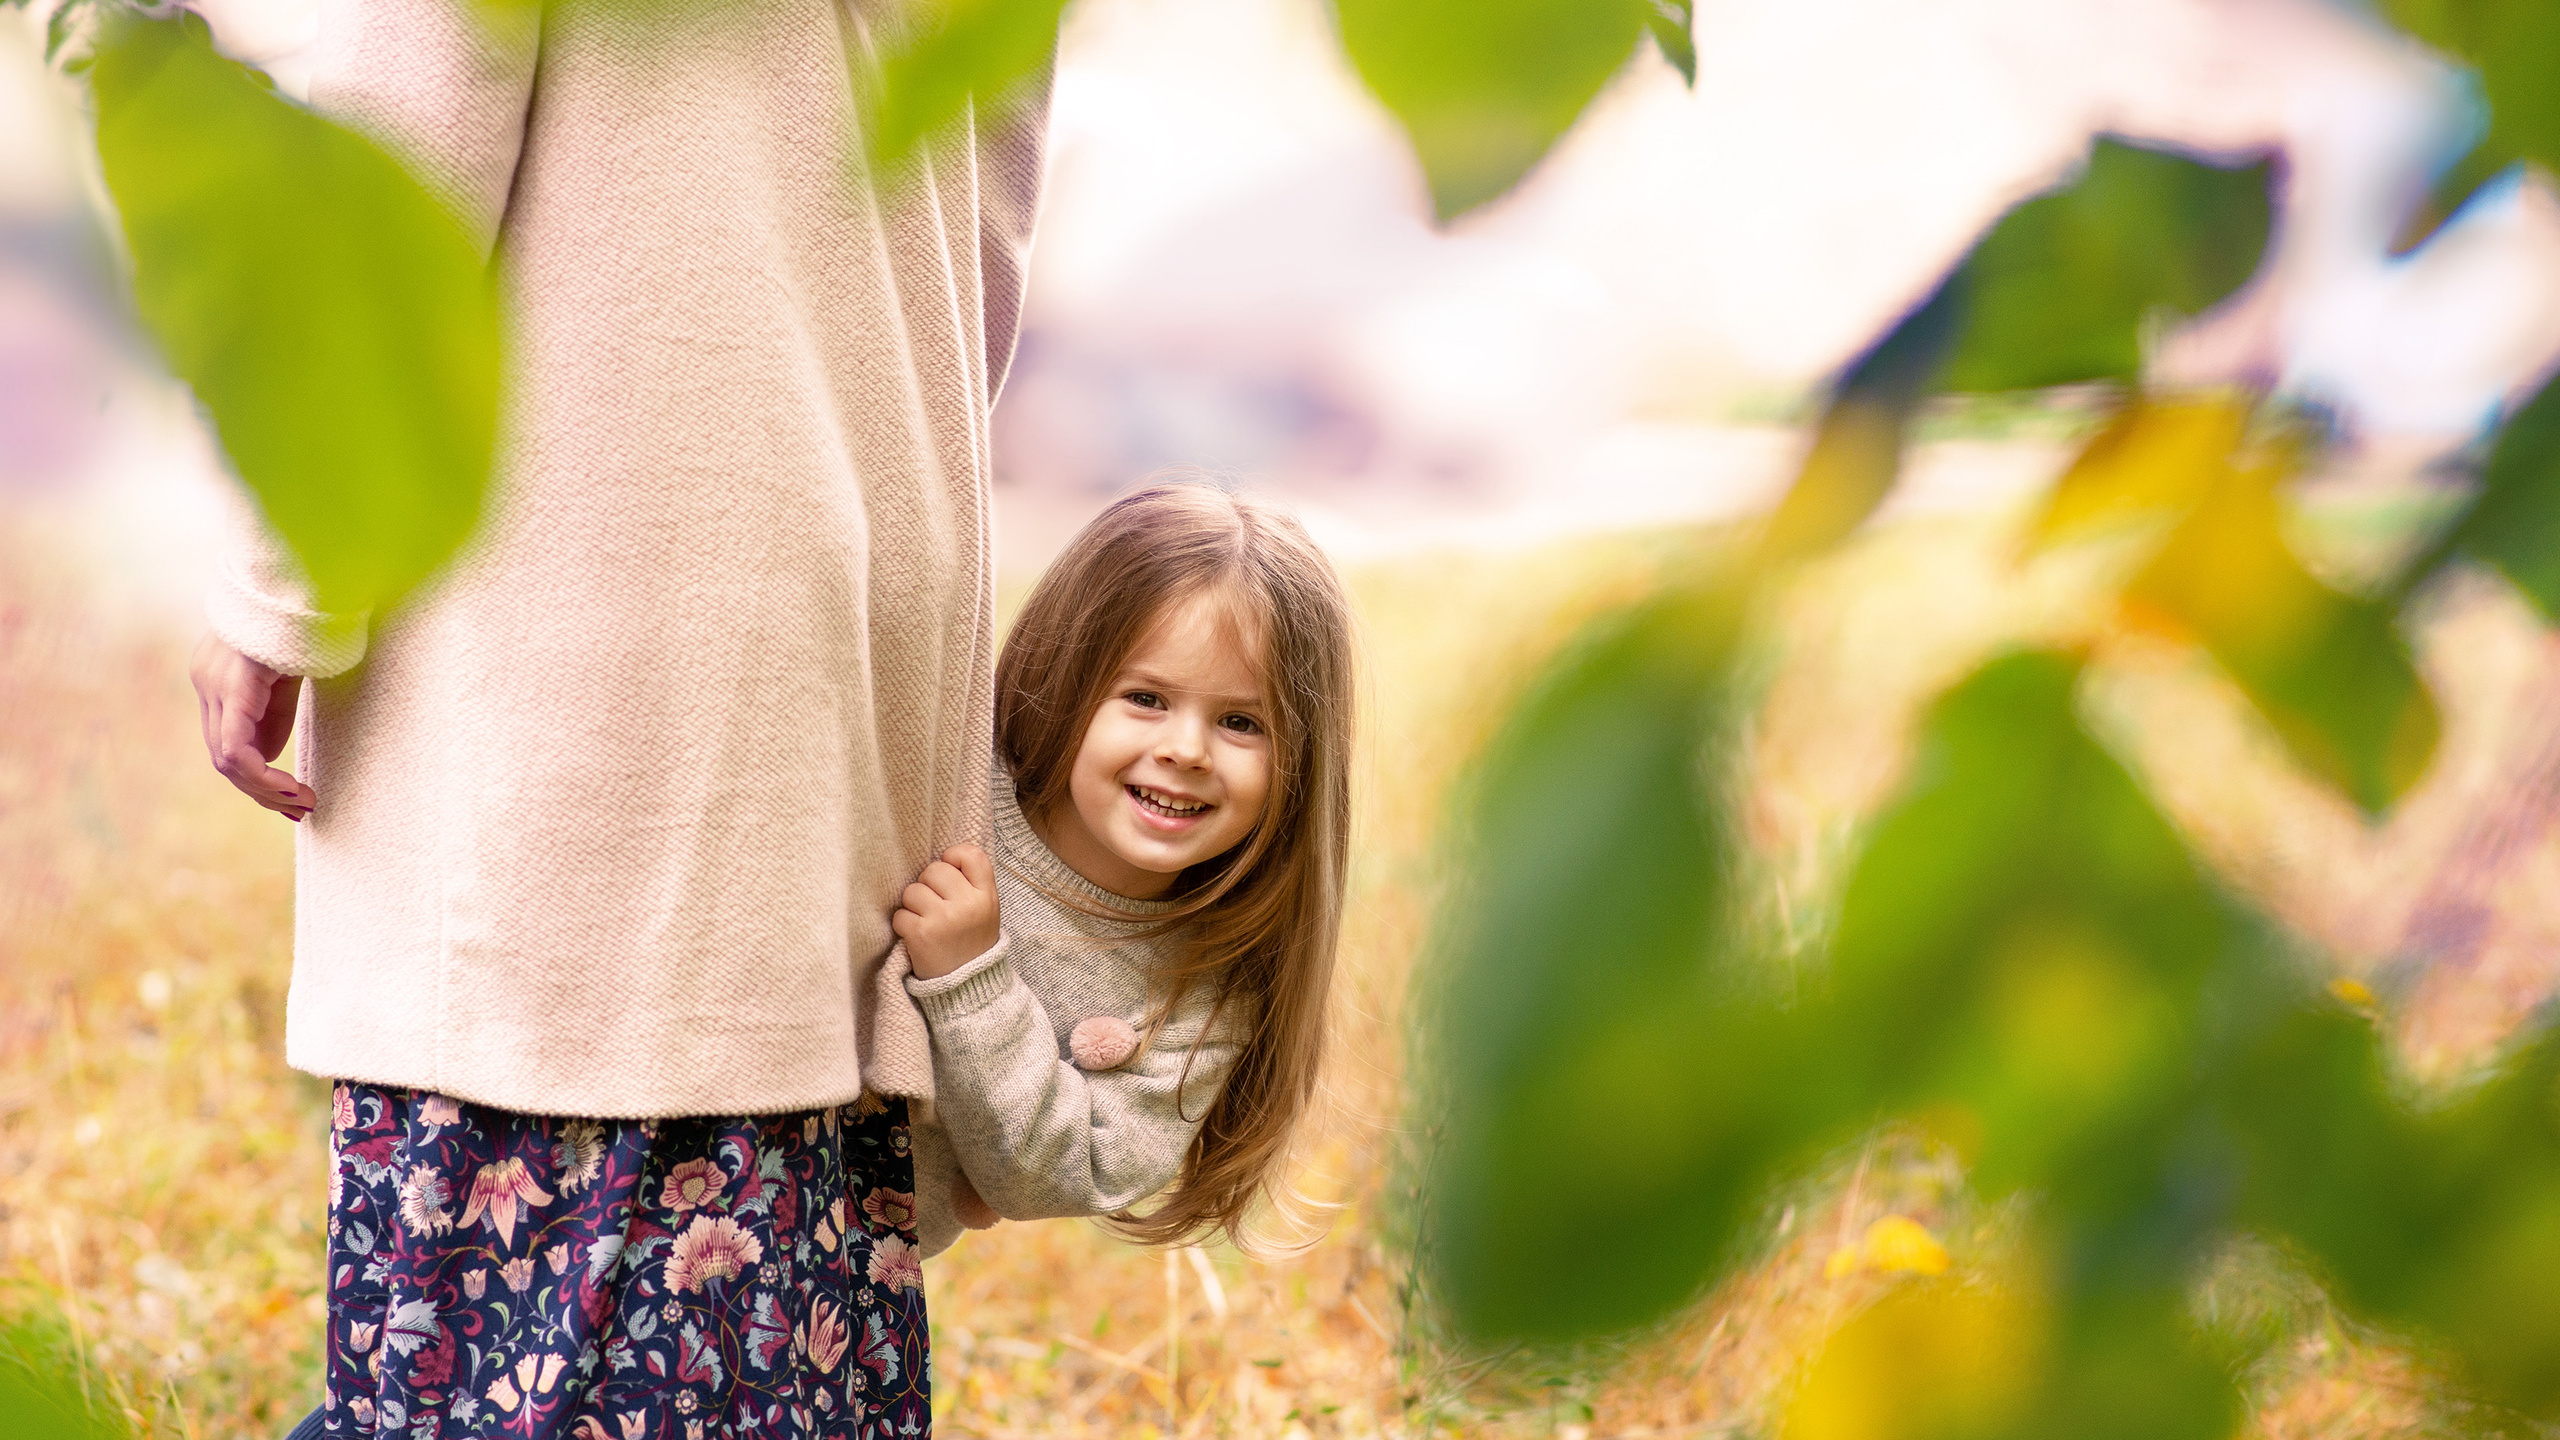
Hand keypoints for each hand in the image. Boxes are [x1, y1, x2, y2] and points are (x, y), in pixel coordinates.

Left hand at [190, 632, 314, 821]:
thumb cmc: (305, 618)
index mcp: (218, 677)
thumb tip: (263, 760)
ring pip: (226, 760)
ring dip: (265, 790)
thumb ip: (273, 714)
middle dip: (263, 792)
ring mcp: (214, 682)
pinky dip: (263, 777)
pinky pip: (236, 748)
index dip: (259, 780)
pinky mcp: (232, 684)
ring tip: (303, 803)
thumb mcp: (291, 673)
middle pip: (223, 758)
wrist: (306, 575)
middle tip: (302, 809)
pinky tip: (292, 789)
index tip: (296, 800)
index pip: (227, 743)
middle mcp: (207, 681)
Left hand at [893, 844, 999, 979]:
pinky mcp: (922, 934)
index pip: (971, 854)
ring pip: (912, 890)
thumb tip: (945, 856)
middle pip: (934, 869)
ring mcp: (945, 919)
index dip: (954, 856)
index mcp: (987, 896)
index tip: (949, 870)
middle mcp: (968, 905)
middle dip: (928, 885)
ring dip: (913, 906)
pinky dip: (904, 925)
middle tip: (935, 906)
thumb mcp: (986, 911)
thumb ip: (972, 884)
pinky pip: (900, 914)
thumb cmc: (971, 943)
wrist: (968, 988)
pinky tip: (917, 937)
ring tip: (927, 923)